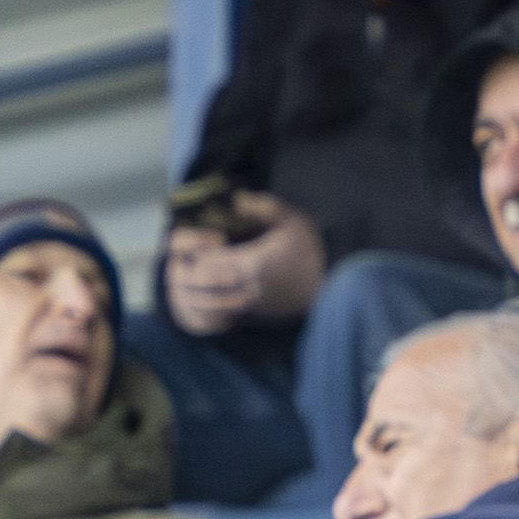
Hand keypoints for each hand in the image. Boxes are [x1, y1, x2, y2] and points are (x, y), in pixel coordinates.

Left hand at [164, 192, 325, 335]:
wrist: (331, 288)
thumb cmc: (312, 253)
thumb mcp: (292, 220)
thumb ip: (261, 206)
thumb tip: (235, 200)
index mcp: (251, 265)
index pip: (204, 261)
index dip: (196, 248)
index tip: (210, 238)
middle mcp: (244, 291)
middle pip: (196, 285)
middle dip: (187, 267)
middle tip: (194, 253)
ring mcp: (246, 308)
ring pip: (202, 305)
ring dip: (191, 287)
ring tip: (197, 270)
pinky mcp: (250, 318)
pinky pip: (215, 318)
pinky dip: (203, 307)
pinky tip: (207, 292)